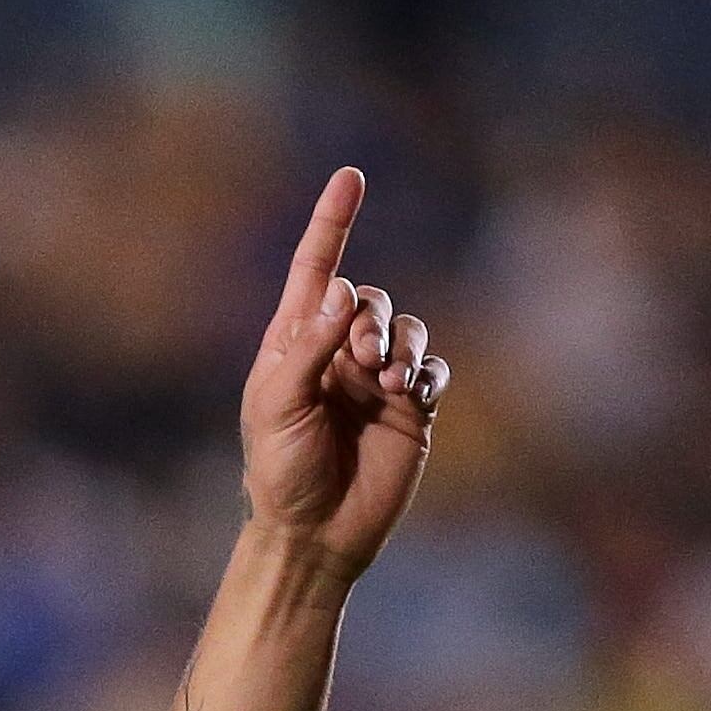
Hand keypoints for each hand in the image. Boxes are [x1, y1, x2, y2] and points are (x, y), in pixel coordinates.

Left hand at [238, 169, 442, 587]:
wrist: (314, 533)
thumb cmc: (279, 472)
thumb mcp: (277, 406)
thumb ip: (309, 346)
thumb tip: (342, 291)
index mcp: (294, 344)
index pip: (315, 269)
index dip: (332, 222)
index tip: (350, 177)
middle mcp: (337, 354)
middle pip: (368, 297)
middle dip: (369, 317)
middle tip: (360, 360)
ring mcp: (375, 380)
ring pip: (406, 326)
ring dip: (400, 341)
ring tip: (385, 379)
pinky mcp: (410, 408)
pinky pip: (432, 367)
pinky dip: (426, 369)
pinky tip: (411, 392)